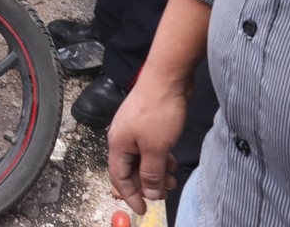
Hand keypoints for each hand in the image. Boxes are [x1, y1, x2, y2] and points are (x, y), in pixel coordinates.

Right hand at [107, 77, 188, 213]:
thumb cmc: (158, 111)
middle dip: (146, 184)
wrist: (166, 78)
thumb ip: (151, 173)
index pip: (119, 177)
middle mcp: (122, 137)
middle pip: (129, 169)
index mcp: (118, 144)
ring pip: (141, 158)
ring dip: (155, 172)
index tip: (143, 210)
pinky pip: (149, 147)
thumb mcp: (156, 148)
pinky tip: (172, 161)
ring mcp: (133, 129)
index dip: (130, 195)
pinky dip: (159, 158)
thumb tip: (149, 193)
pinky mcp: (145, 122)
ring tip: (172, 179)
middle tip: (163, 193)